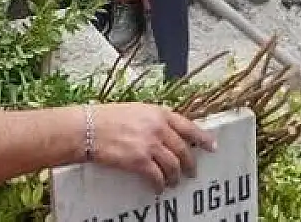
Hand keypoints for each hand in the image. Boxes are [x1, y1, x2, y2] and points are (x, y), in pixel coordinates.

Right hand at [91, 103, 216, 190]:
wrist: (88, 128)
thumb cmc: (107, 118)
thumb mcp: (136, 111)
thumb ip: (154, 120)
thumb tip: (166, 132)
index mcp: (159, 113)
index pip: (188, 126)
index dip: (202, 138)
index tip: (212, 147)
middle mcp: (158, 128)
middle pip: (183, 149)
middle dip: (189, 163)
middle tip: (192, 172)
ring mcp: (150, 144)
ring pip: (173, 165)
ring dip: (175, 177)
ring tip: (174, 183)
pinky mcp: (139, 160)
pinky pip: (157, 176)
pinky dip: (159, 184)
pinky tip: (158, 188)